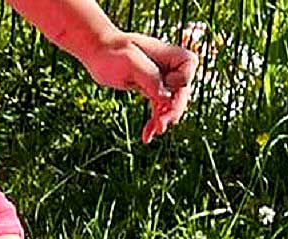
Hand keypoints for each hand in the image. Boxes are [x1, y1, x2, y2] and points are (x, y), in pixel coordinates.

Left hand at [82, 32, 197, 143]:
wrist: (98, 53)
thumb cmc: (113, 51)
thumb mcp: (131, 62)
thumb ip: (150, 78)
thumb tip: (165, 98)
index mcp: (171, 54)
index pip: (189, 70)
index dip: (180, 84)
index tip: (164, 89)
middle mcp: (170, 67)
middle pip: (182, 91)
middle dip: (173, 110)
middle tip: (161, 126)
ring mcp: (161, 80)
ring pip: (171, 104)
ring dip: (164, 120)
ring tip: (152, 134)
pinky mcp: (151, 90)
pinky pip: (159, 109)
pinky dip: (153, 123)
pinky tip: (146, 137)